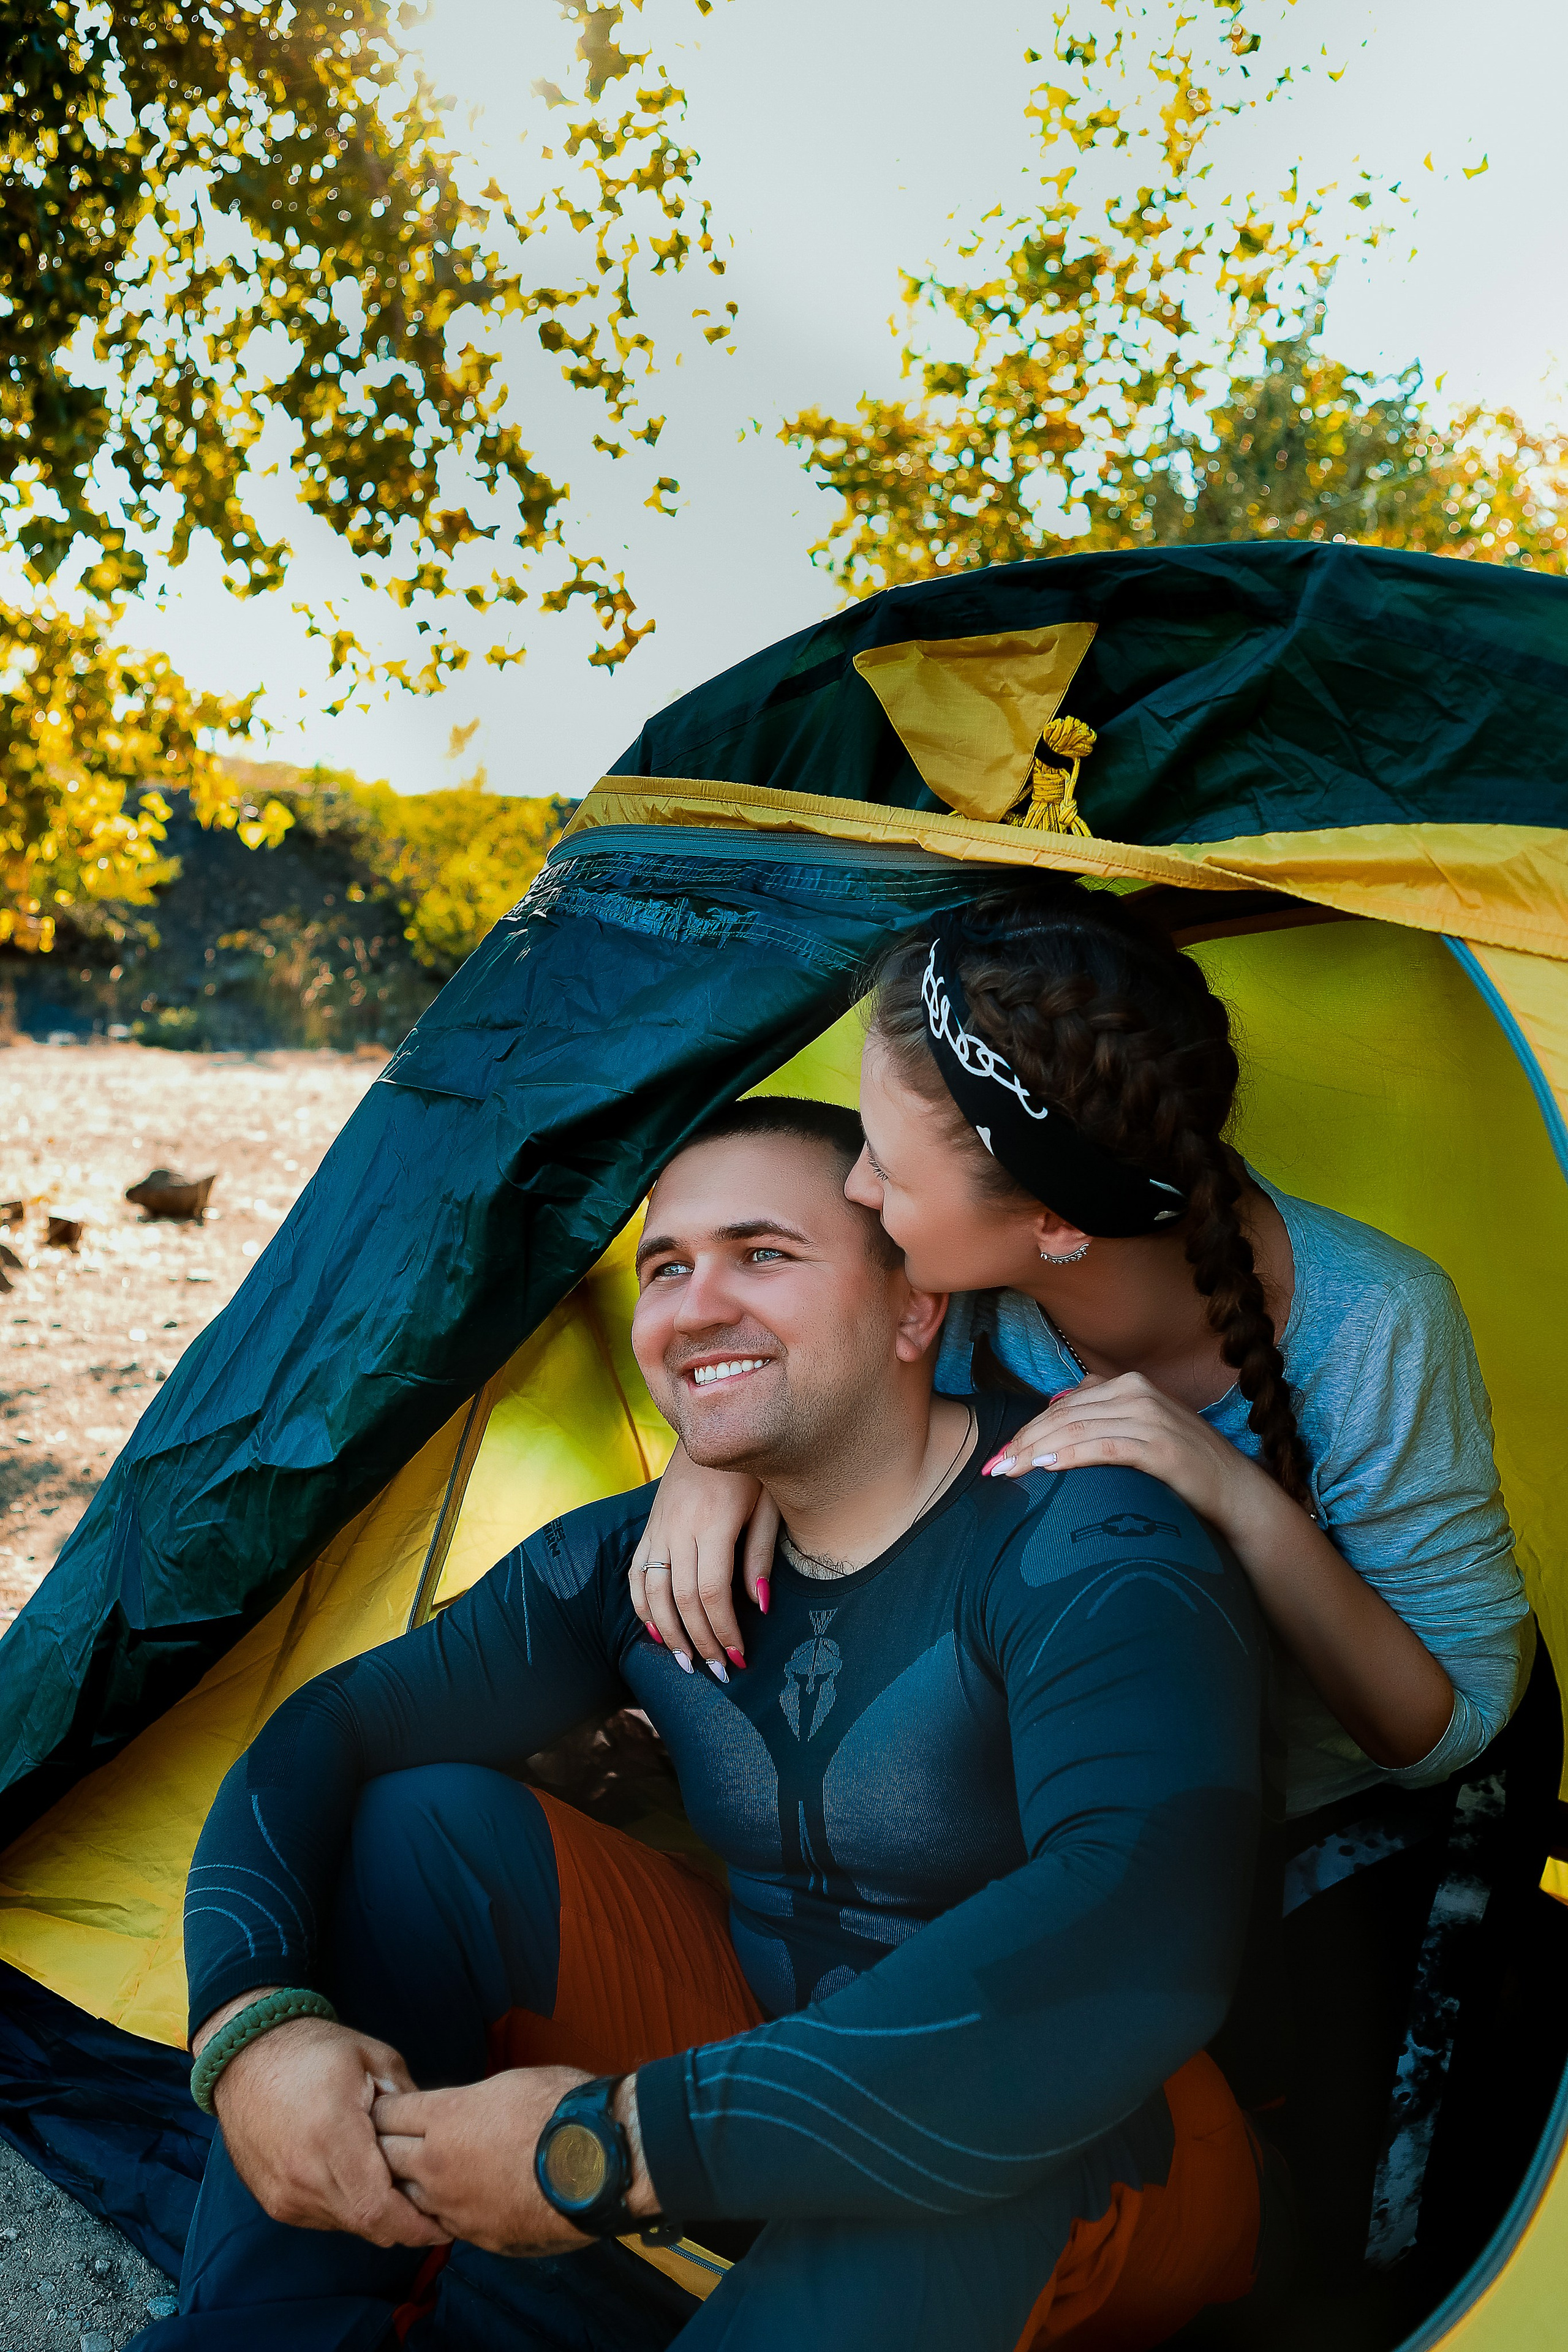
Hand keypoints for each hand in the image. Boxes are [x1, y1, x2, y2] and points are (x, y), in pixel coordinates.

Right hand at [210, 2012, 449, 2248]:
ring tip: (394, 2185)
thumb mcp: (374, 2059)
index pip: (378, 2207)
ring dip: (375, 2214)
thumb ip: (409, 2102)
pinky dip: (347, 2207)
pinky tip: (357, 2178)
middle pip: (366, 2224)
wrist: (247, 2057)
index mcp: (332, 2134)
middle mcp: (304, 2173)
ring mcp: (285, 2193)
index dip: (414, 2226)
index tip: (442, 2225)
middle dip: (403, 2225)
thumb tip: (435, 2140)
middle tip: (431, 2211)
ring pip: (346, 2224)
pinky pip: (323, 2218)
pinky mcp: (274, 2201)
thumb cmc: (315, 2051)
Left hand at [373, 2067, 610, 2255]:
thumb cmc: (561, 2107)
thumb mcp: (508, 2084)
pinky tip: (462, 2201)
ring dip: (410, 2187)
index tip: (386, 2109)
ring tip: (427, 2175)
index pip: (387, 2115)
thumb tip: (460, 2111)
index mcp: (445, 2117)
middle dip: (383, 2150)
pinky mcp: (477, 2237)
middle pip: (384, 2160)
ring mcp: (455, 2207)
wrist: (600, 2162)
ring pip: (408, 2200)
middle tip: (392, 2143)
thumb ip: (469, 2102)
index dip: (383, 2110)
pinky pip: (445, 2225)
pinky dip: (445, 2213)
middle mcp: (437, 2165)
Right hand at [628, 1442, 778, 1674]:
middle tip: (717, 1672)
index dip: (723, 1631)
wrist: (712, 1423)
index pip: (712, 1593)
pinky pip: (636, 1573)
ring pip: (652, 1592)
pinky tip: (655, 1631)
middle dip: (701, 1641)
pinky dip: (642, 1606)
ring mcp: (658, 1527)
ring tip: (686, 1663)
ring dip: (668, 1633)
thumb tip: (759, 1605)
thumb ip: (760, 1553)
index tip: (739, 1657)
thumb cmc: (751, 1465)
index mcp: (712, 1523)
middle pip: (682, 1600)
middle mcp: (678, 1528)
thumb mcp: (768, 1503)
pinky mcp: (649, 1525)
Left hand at [981, 1371, 1274, 1542]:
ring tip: (1010, 1471)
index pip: (1061, 1405)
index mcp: (1127, 1385)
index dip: (1026, 1429)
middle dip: (1023, 1441)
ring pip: (1077, 1428)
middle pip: (1062, 1415)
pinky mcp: (1160, 1446)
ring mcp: (1150, 1417)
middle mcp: (1136, 1392)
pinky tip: (1047, 1467)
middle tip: (993, 1468)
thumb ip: (1102, 1417)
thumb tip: (1055, 1415)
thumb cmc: (1181, 1466)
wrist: (1234, 1491)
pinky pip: (1104, 1447)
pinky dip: (1071, 1455)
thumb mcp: (1139, 1430)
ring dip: (1037, 1450)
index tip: (998, 1456)